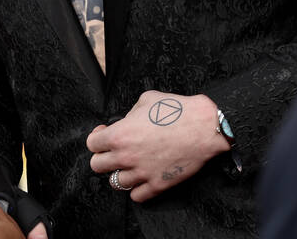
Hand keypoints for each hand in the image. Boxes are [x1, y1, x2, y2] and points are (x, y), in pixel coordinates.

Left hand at [86, 90, 229, 201]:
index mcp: (119, 134)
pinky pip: (136, 196)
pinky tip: (142, 178)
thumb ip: (130, 114)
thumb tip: (127, 122)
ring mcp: (141, 173)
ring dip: (120, 173)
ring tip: (129, 165)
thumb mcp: (146, 100)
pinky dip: (136, 188)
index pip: (92, 144)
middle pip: (97, 166)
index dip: (97, 138)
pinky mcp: (157, 185)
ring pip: (115, 183)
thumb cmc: (178, 110)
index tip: (104, 134)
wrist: (204, 126)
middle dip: (103, 157)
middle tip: (113, 151)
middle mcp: (126, 156)